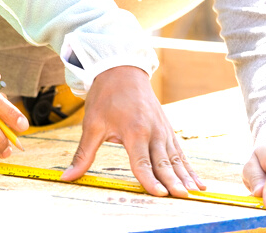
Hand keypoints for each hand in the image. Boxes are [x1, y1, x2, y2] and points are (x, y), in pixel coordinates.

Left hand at [59, 66, 203, 196]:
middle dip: (173, 181)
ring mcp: (162, 130)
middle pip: (163, 162)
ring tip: (194, 192)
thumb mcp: (91, 124)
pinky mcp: (167, 129)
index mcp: (134, 130)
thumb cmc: (105, 97)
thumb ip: (83, 154)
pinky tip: (198, 181)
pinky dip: (189, 167)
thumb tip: (67, 177)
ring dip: (185, 176)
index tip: (158, 194)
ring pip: (175, 158)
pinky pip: (179, 152)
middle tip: (181, 197)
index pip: (142, 162)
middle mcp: (152, 131)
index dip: (149, 180)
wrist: (122, 70)